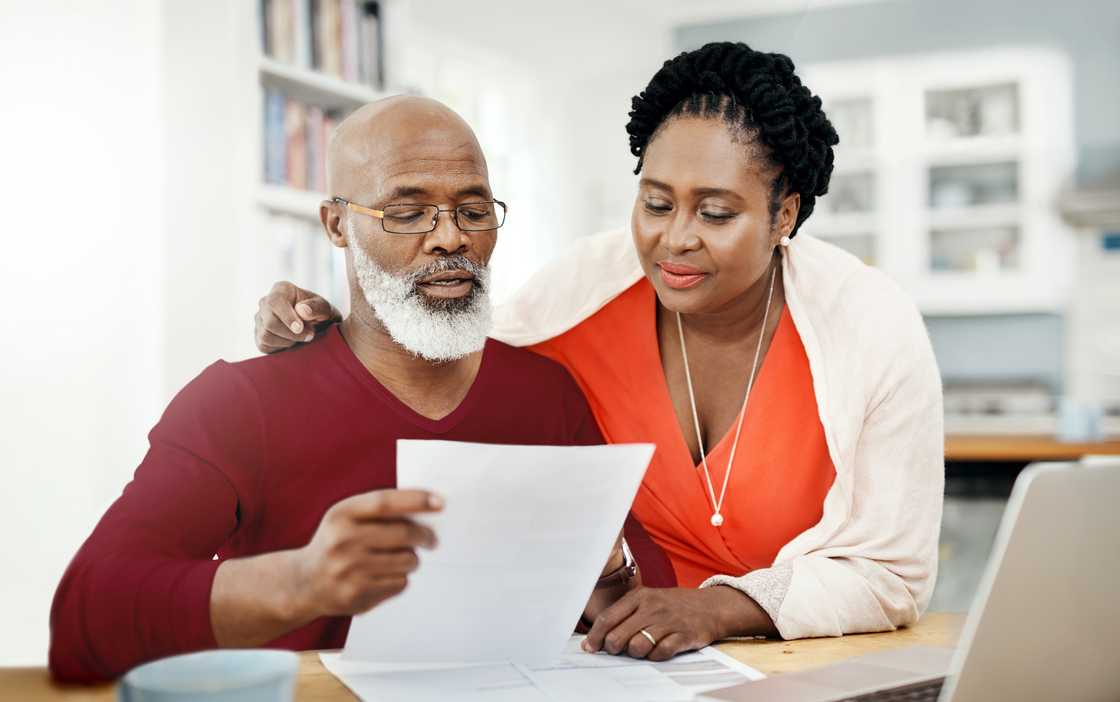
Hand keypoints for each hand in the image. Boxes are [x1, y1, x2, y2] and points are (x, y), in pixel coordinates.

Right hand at [255, 281, 340, 352]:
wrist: (318, 326)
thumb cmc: (319, 313)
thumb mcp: (325, 308)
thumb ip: (316, 307)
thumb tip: (302, 310)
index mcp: (281, 290)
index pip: (275, 302)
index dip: (287, 317)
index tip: (300, 328)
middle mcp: (266, 302)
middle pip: (269, 322)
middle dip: (290, 334)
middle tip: (309, 335)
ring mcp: (260, 319)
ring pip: (265, 336)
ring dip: (287, 341)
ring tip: (301, 337)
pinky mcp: (259, 335)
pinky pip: (264, 346)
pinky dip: (280, 348)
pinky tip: (292, 342)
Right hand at [285, 489, 442, 619]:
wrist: (304, 582)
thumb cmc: (336, 542)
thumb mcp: (346, 517)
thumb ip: (380, 510)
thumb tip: (428, 507)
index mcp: (341, 514)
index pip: (384, 503)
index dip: (415, 500)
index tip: (440, 502)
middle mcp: (342, 541)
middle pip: (403, 533)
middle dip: (425, 535)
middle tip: (431, 539)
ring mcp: (348, 570)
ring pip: (407, 560)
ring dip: (412, 559)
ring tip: (400, 558)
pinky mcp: (356, 594)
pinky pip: (399, 582)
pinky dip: (400, 578)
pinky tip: (384, 576)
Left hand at [581, 586, 769, 661]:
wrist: (711, 606)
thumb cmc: (673, 605)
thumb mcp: (648, 600)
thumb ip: (624, 615)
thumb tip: (596, 638)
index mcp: (639, 596)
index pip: (607, 618)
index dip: (595, 636)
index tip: (589, 648)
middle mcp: (652, 607)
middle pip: (618, 636)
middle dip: (613, 648)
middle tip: (617, 650)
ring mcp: (668, 621)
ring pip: (637, 646)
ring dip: (635, 653)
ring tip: (641, 649)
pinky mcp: (684, 636)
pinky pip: (660, 653)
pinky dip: (655, 656)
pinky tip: (657, 651)